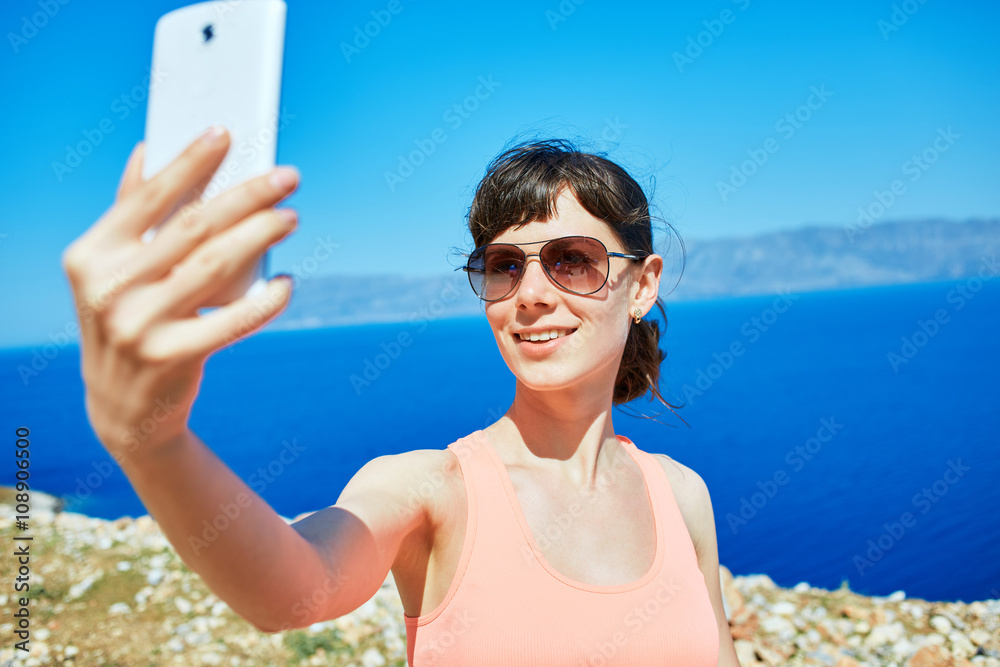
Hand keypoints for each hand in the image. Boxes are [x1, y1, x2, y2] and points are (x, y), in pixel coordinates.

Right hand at [61, 126, 298, 459]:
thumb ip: (130, 216)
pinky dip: (263, 300)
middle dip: (246, 196)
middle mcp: (109, 287)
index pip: (148, 198)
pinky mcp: (170, 357)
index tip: (227, 133)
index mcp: (92, 255)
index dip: (190, 163)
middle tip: (287, 177)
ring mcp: (137, 325)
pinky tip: (285, 283)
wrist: (123, 408)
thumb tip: (146, 151)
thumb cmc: (129, 321)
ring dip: (260, 236)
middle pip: (192, 228)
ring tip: (291, 217)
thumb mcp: (114, 272)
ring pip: (214, 266)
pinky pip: (230, 320)